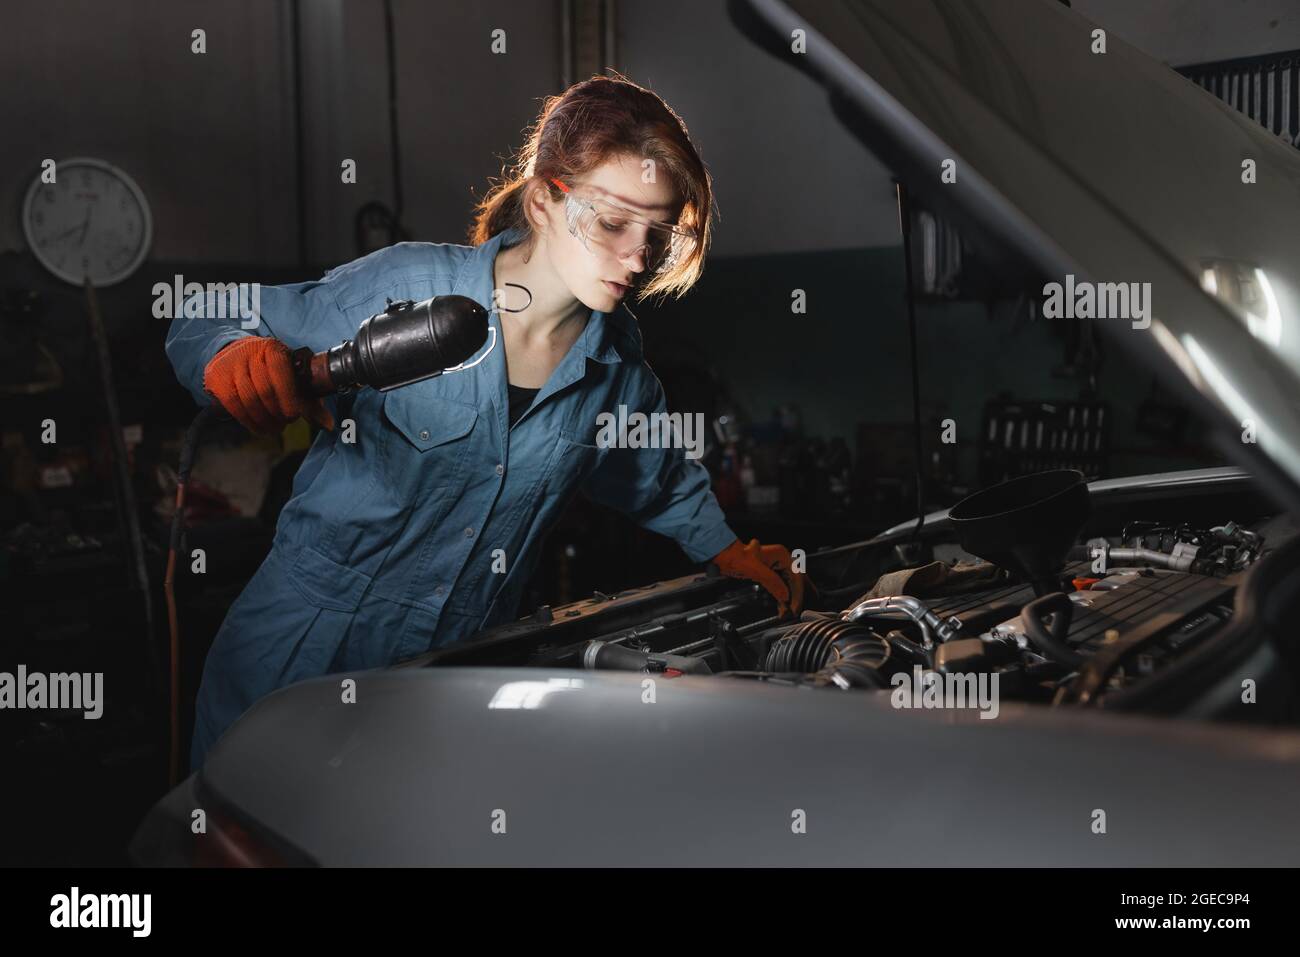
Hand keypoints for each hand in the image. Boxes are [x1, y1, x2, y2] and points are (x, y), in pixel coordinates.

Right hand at [203, 337, 333, 433]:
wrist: (236, 353)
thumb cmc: (272, 369)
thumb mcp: (294, 377)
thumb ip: (310, 401)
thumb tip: (327, 425)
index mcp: (273, 349)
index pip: (282, 377)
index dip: (289, 400)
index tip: (295, 415)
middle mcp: (250, 352)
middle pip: (265, 392)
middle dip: (277, 413)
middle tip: (285, 423)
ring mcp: (230, 364)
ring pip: (249, 400)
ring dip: (263, 420)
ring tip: (273, 427)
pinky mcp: (217, 377)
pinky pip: (233, 405)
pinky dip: (247, 421)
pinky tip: (257, 426)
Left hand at [710, 537, 805, 617]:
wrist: (724, 555)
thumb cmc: (735, 558)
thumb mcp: (755, 570)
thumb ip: (772, 582)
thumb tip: (786, 596)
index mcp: (781, 555)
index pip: (796, 577)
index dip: (797, 594)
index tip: (794, 607)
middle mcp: (781, 559)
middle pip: (795, 581)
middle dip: (796, 597)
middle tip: (795, 611)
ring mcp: (776, 566)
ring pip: (790, 584)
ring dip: (790, 598)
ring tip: (788, 612)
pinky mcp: (770, 573)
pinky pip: (781, 586)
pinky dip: (782, 596)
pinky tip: (781, 606)